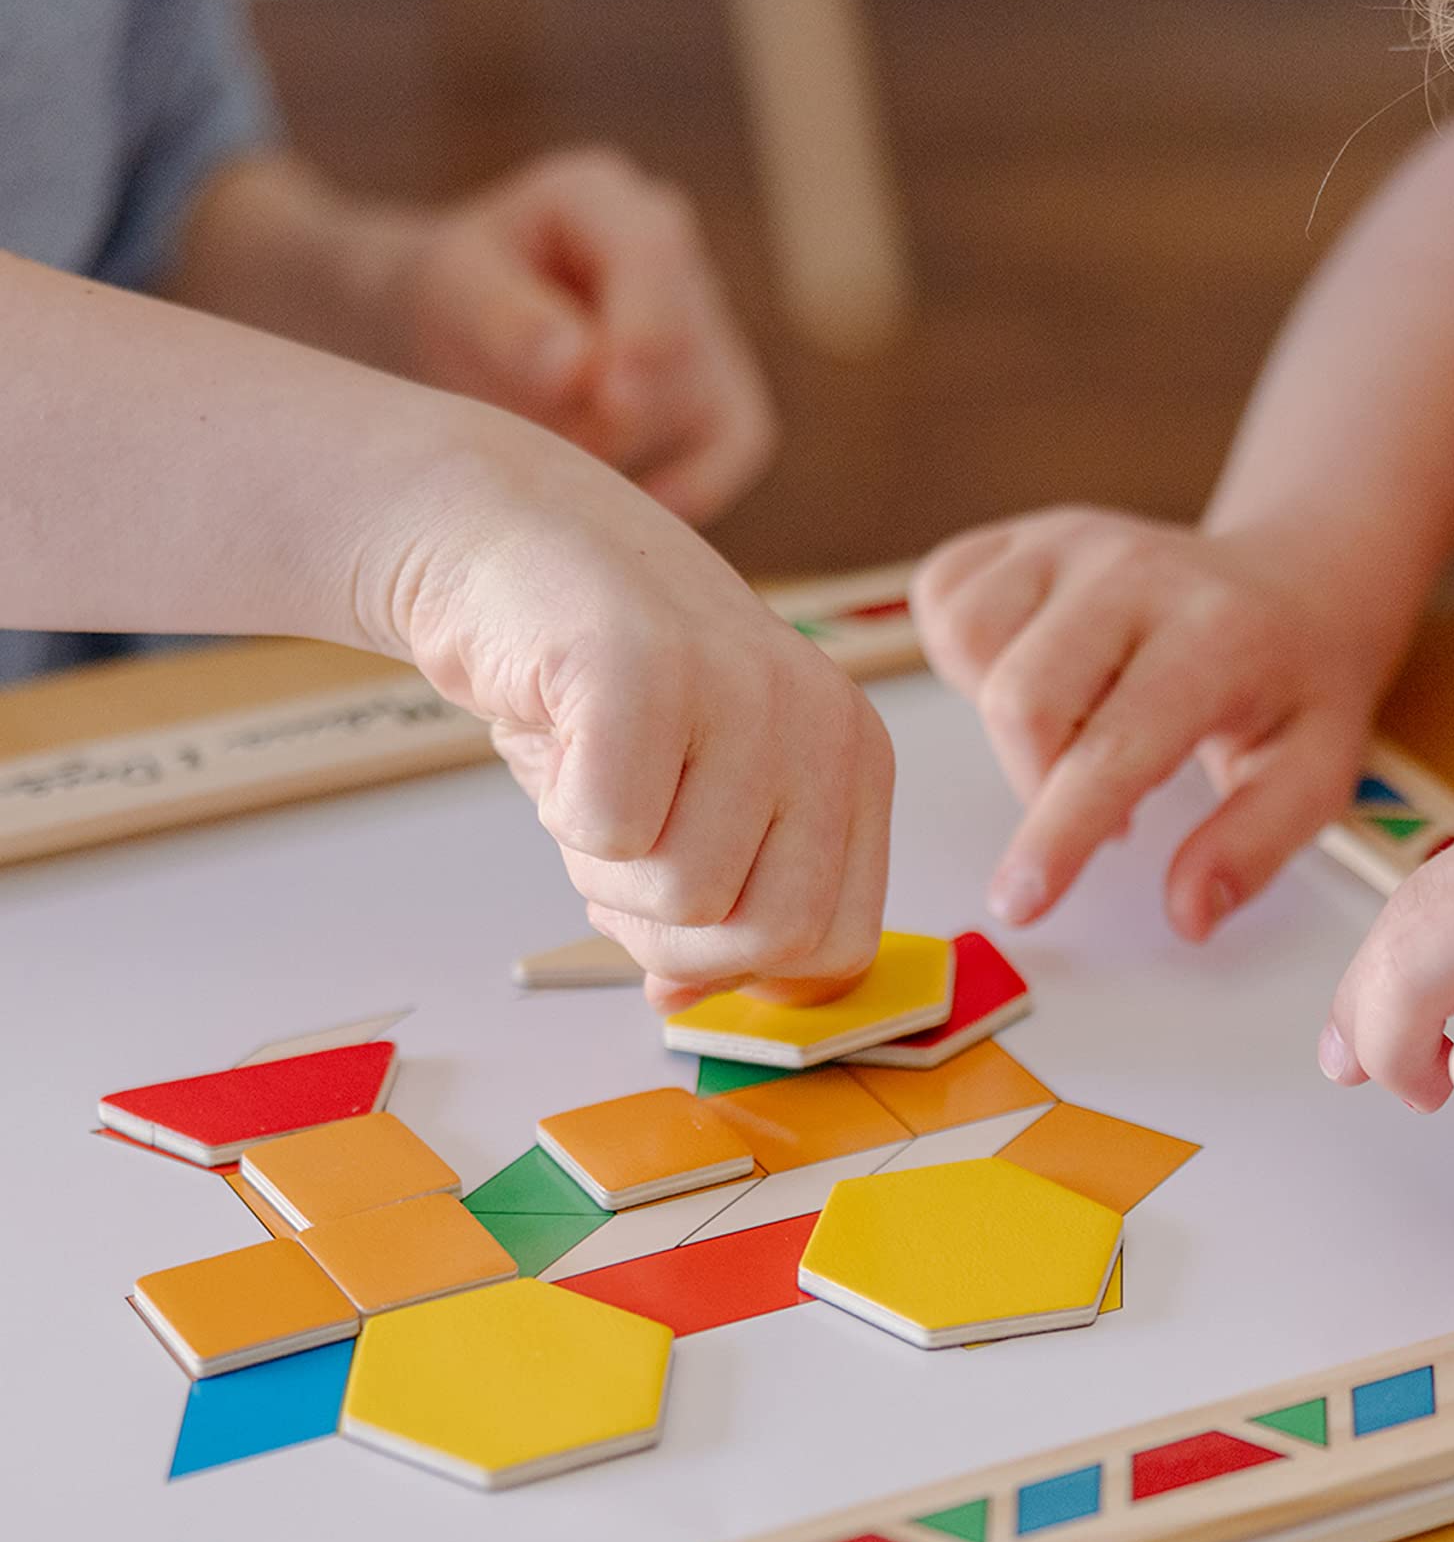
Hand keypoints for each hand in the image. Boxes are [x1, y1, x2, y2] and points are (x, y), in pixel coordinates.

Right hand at [359, 410, 889, 1008]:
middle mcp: (825, 723)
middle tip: (620, 853)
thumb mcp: (694, 811)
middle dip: (672, 936)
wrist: (508, 541)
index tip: (680, 914)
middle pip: (772, 938)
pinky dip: (563, 815)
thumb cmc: (608, 694)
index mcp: (856, 763)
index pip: (840, 948)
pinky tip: (561, 741)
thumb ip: (718, 914)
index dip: (744, 965)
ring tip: (591, 780)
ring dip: (605, 871)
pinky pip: (611, 832)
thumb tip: (688, 1000)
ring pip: (685, 897)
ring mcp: (746, 690)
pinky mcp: (647, 669)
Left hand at [380, 148, 774, 524]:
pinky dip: (694, 486)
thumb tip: (578, 367)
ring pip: (705, 402)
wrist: (464, 337)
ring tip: (559, 459)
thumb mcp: (450, 296)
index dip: (643, 325)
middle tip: (544, 450)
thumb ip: (505, 322)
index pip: (652, 251)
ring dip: (632, 449)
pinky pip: (738, 445)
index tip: (612, 397)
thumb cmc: (452, 304)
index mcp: (600, 196)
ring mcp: (708, 323)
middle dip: (615, 412)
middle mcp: (672, 250)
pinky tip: (636, 505)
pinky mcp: (725, 393)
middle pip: (680, 344)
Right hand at [913, 509, 1386, 940]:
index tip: (1019, 903)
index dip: (1059, 832)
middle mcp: (1134, 572)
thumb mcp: (1315, 778)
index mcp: (1216, 636)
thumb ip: (1252, 848)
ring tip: (1076, 732)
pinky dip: (968, 658)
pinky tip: (1041, 679)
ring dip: (1004, 720)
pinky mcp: (1023, 535)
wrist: (1294, 583)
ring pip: (969, 642)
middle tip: (1105, 806)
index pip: (1115, 746)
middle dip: (1037, 785)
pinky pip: (944, 599)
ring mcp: (1071, 540)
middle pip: (1022, 700)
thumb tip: (1187, 917)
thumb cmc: (1298, 689)